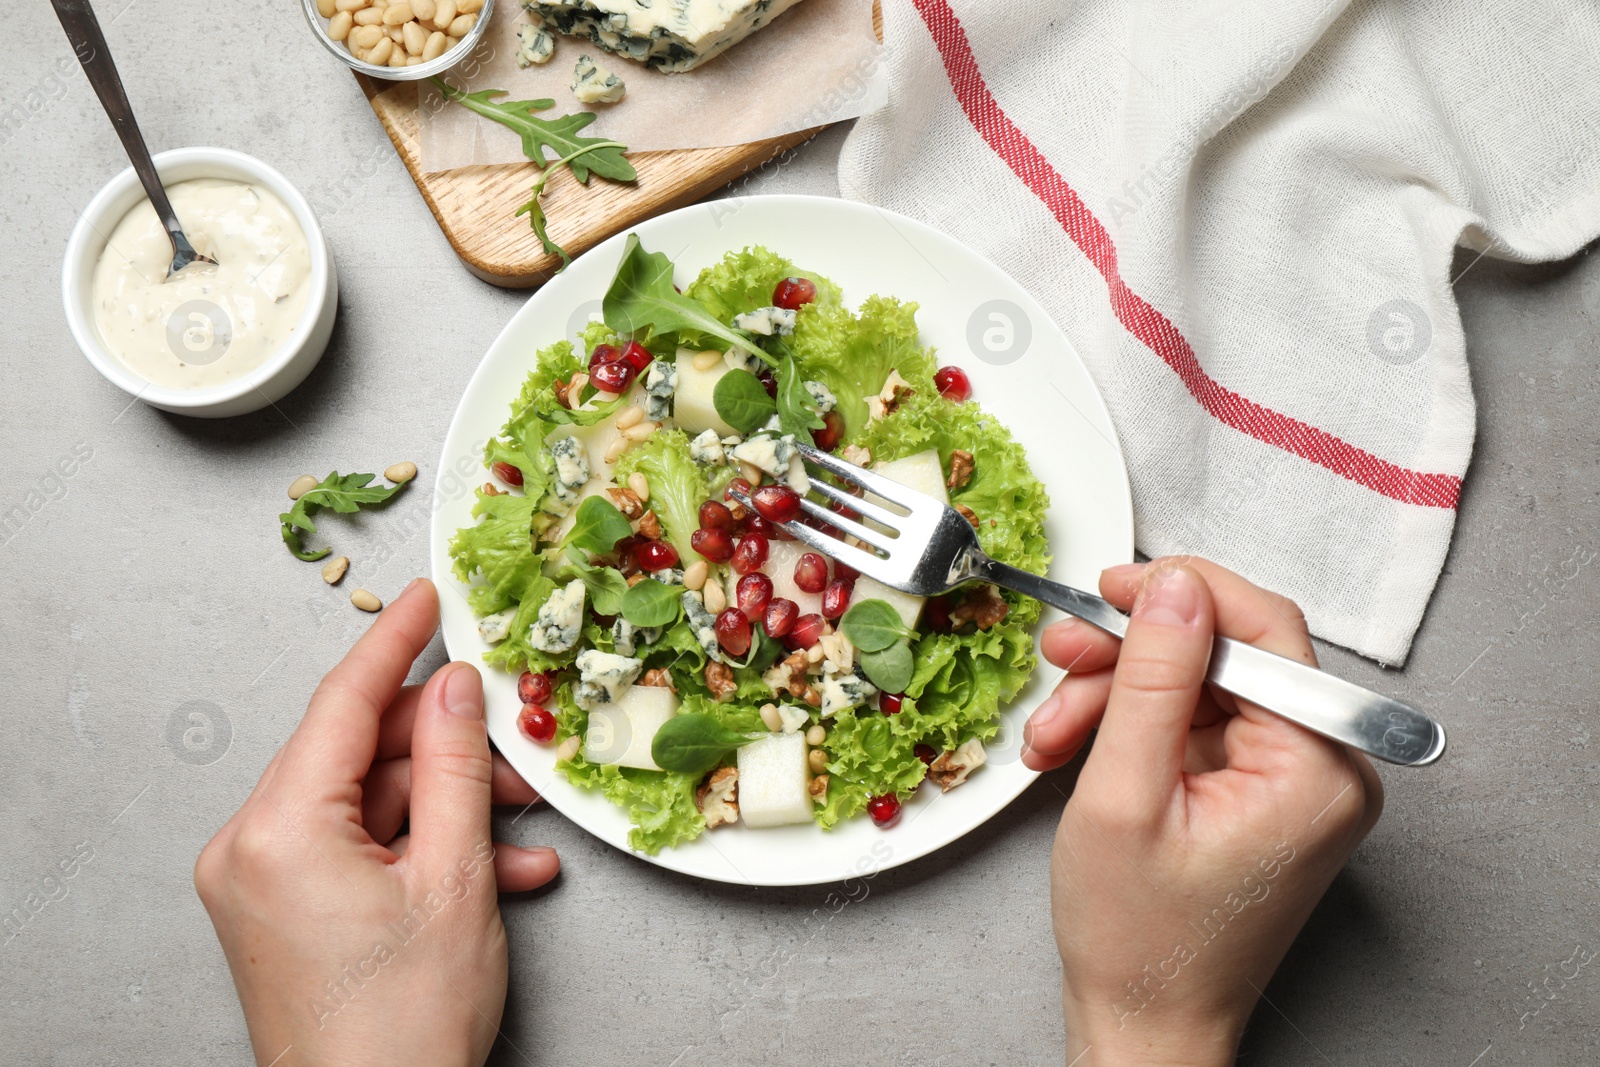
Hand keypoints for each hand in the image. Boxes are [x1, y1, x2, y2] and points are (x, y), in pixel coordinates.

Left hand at [194, 578, 559, 1066]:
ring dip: (449, 811)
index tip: (430, 595)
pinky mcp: (281, 911)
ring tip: (520, 832)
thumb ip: (458, 769)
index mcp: (278, 829)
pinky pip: (358, 848)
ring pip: (369, 804)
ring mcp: (261, 882)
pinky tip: (496, 873)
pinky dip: (423, 852)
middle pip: (362, 754)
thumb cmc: (404, 1027)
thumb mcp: (453, 878)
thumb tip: (458, 688)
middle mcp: (251, 847)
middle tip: (515, 750)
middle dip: (448, 752)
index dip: (395, 641)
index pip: (344, 703)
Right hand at [1022, 559, 1382, 1065]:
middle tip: (1062, 653)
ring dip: (1115, 695)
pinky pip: (1194, 725)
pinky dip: (1130, 728)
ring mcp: (1292, 782)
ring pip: (1199, 686)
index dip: (1184, 594)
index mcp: (1319, 769)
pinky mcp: (1259, 792)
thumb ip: (1152, 680)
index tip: (1113, 586)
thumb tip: (1172, 586)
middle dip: (1129, 655)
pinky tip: (1077, 750)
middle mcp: (1325, 769)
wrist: (1145, 1023)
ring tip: (1053, 735)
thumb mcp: (1126, 796)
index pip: (1265, 630)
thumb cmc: (1142, 942)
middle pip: (1225, 655)